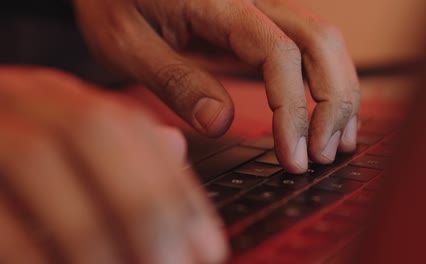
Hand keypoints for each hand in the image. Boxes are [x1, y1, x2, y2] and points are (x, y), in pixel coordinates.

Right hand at [0, 67, 226, 263]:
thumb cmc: (17, 171)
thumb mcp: (70, 149)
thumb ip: (122, 150)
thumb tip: (175, 148)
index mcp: (60, 98)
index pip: (132, 128)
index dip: (177, 189)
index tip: (208, 246)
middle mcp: (20, 98)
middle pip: (93, 131)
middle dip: (143, 205)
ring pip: (37, 160)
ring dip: (90, 232)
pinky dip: (34, 251)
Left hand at [73, 0, 359, 173]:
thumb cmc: (115, 5)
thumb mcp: (127, 44)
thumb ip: (175, 80)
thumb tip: (219, 121)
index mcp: (218, 4)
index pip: (278, 52)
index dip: (293, 108)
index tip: (292, 155)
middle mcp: (251, 1)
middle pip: (319, 41)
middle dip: (332, 102)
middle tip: (321, 155)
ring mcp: (261, 10)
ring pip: (324, 42)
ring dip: (339, 93)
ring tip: (335, 143)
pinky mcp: (261, 25)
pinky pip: (309, 48)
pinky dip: (326, 83)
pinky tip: (326, 116)